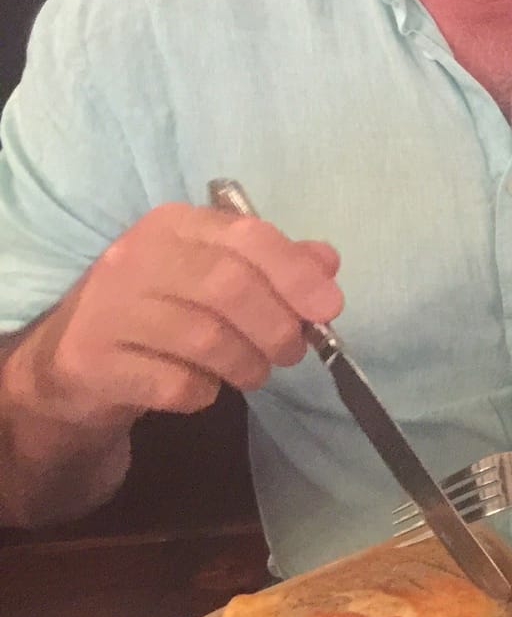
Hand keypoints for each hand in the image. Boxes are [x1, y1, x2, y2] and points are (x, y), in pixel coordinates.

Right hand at [16, 203, 340, 426]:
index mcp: (174, 224)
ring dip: (247, 364)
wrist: (76, 360)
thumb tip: (326, 262)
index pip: (246, 235)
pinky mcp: (91, 361)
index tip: (330, 309)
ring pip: (205, 338)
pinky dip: (205, 392)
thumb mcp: (214, 273)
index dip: (295, 273)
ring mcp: (107, 308)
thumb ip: (272, 264)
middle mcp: (134, 256)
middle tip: (293, 352)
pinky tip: (203, 388)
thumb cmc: (161, 309)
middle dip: (277, 326)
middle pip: (229, 287)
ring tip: (253, 373)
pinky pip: (174, 383)